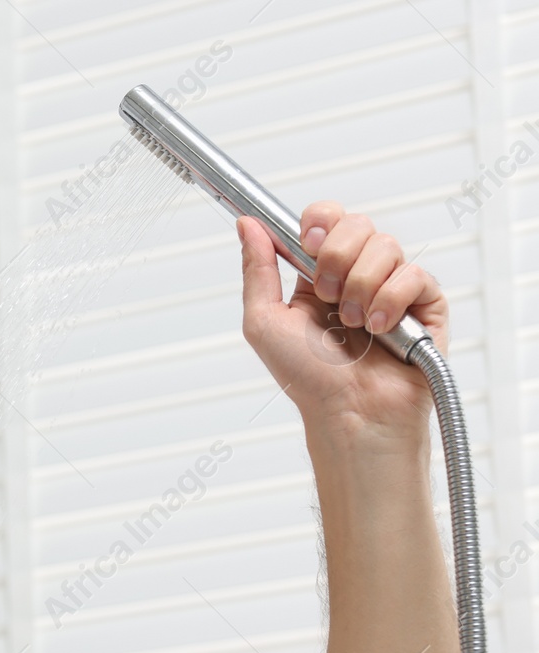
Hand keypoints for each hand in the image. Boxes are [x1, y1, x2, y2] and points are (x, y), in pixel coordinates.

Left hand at [238, 202, 448, 447]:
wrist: (348, 412)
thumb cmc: (306, 378)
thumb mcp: (264, 322)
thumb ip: (258, 270)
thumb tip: (248, 225)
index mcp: (318, 274)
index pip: (327, 219)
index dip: (320, 221)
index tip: (308, 242)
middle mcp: (356, 275)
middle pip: (357, 223)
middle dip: (336, 257)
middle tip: (326, 296)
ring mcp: (392, 286)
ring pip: (386, 245)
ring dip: (360, 287)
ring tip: (353, 324)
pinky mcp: (425, 303)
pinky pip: (414, 274)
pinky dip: (390, 301)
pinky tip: (380, 330)